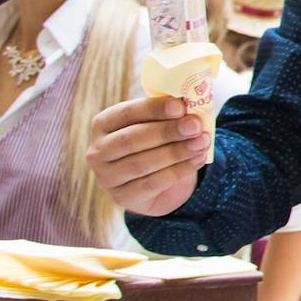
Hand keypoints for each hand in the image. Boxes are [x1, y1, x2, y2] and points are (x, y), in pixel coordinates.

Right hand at [86, 95, 210, 216]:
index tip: (181, 106)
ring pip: (142, 163)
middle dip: (167, 131)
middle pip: (131, 140)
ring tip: (202, 141)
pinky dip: (179, 170)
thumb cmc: (155, 142)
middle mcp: (98, 151)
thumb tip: (191, 103)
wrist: (155, 184)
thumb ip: (167, 113)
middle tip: (195, 125)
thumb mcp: (157, 123)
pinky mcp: (123, 197)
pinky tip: (198, 159)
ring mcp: (107, 177)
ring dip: (176, 151)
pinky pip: (153, 183)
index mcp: (103, 124)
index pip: (126, 113)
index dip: (153, 109)